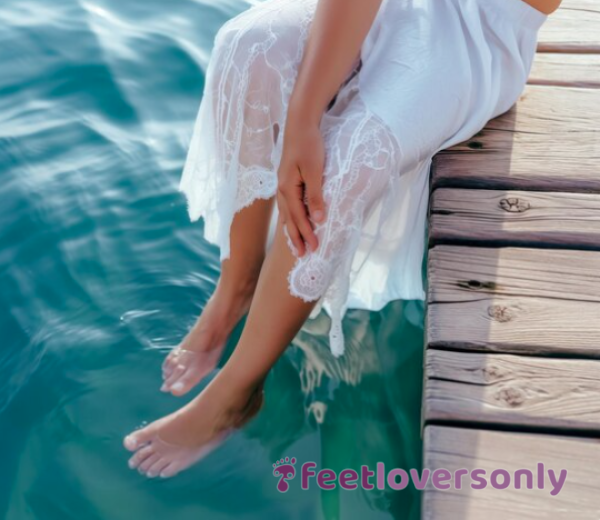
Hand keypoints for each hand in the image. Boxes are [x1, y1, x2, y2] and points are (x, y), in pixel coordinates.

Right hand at [277, 120, 325, 256]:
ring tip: (296, 244)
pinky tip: (292, 221)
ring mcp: (283, 184)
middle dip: (296, 237)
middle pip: (289, 219)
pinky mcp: (287, 179)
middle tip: (303, 255)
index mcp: (288, 188)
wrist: (300, 122)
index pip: (298, 217)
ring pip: (287, 213)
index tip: (314, 249)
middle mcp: (282, 188)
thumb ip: (316, 195)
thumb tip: (318, 219)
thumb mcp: (315, 170)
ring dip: (292, 229)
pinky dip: (290, 217)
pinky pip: (288, 204)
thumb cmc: (309, 144)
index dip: (306, 234)